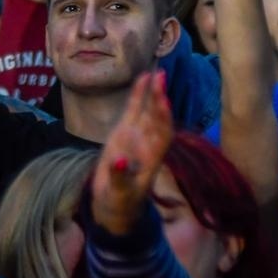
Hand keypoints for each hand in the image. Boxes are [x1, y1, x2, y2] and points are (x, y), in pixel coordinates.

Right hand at [91, 72, 172, 234]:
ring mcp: (137, 137)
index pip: (162, 135)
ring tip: (156, 72)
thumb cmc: (120, 202)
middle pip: (158, 119)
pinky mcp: (125, 132)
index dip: (163, 119)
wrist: (114, 205)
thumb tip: (120, 161)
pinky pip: (133, 111)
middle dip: (160, 99)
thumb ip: (120, 177)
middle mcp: (147, 145)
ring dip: (153, 93)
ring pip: (148, 111)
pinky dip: (138, 95)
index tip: (163, 102)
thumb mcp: (119, 194)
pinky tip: (142, 78)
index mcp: (152, 160)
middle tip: (160, 77)